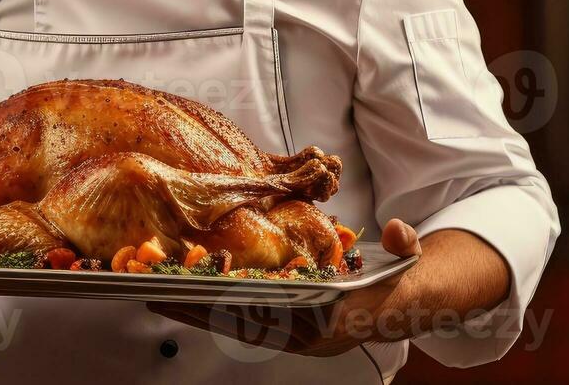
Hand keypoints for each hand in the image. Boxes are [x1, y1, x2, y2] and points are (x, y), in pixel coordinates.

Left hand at [147, 217, 422, 356]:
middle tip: (160, 293)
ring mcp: (294, 336)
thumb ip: (404, 246)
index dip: (243, 303)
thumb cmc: (399, 280)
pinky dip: (213, 309)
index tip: (208, 292)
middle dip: (203, 309)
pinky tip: (186, 294)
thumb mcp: (408, 261)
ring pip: (237, 324)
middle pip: (247, 323)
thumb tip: (399, 232)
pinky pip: (241, 321)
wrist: (403, 304)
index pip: (283, 314)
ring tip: (160, 293)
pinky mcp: (283, 330)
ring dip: (200, 311)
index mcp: (335, 320)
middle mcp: (310, 335)